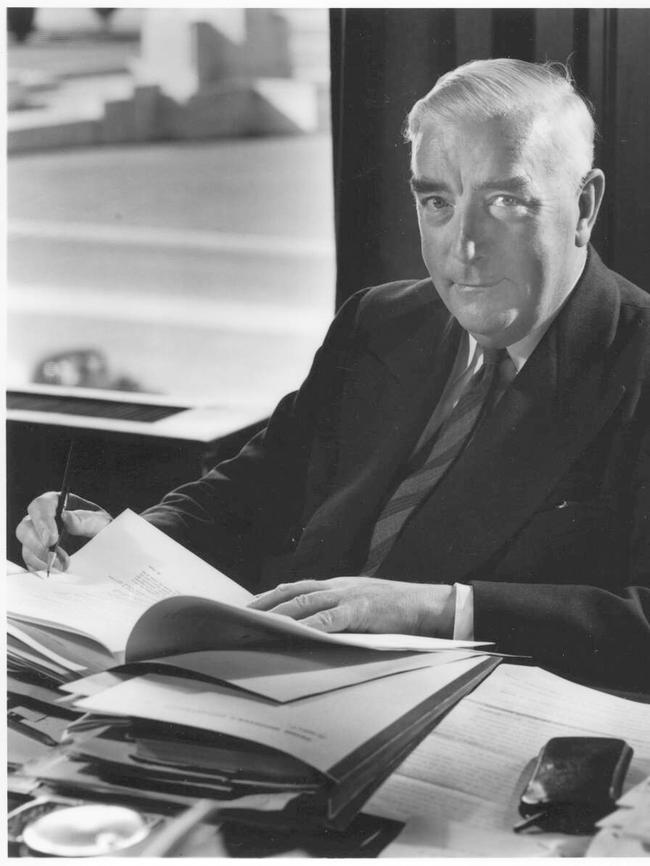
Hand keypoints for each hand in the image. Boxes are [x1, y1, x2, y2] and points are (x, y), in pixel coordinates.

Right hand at [16, 492, 112, 572]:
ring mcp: (38, 539)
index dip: (42, 522)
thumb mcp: (102, 523)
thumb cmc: (103, 529)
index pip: (40, 506)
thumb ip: (86, 520)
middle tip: (52, 557)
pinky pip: (31, 564)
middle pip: (25, 528)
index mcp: (57, 503)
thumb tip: (66, 516)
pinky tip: (58, 573)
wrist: (107, 547)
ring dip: (41, 560)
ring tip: (62, 567)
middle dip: (36, 544)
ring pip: (26, 548)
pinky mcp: (39, 557)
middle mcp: (43, 520)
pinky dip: (42, 570)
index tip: (51, 539)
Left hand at [248, 577, 455, 637]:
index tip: (252, 605)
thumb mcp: (365, 607)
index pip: (299, 587)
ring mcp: (349, 596)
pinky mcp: (360, 610)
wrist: (429, 606)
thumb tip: (316, 631)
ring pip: (305, 602)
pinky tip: (293, 632)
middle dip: (267, 603)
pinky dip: (308, 625)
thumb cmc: (399, 611)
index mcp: (340, 586)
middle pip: (294, 591)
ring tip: (257, 623)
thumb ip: (342, 614)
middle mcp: (339, 586)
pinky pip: (328, 618)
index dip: (274, 595)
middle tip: (242, 615)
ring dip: (279, 613)